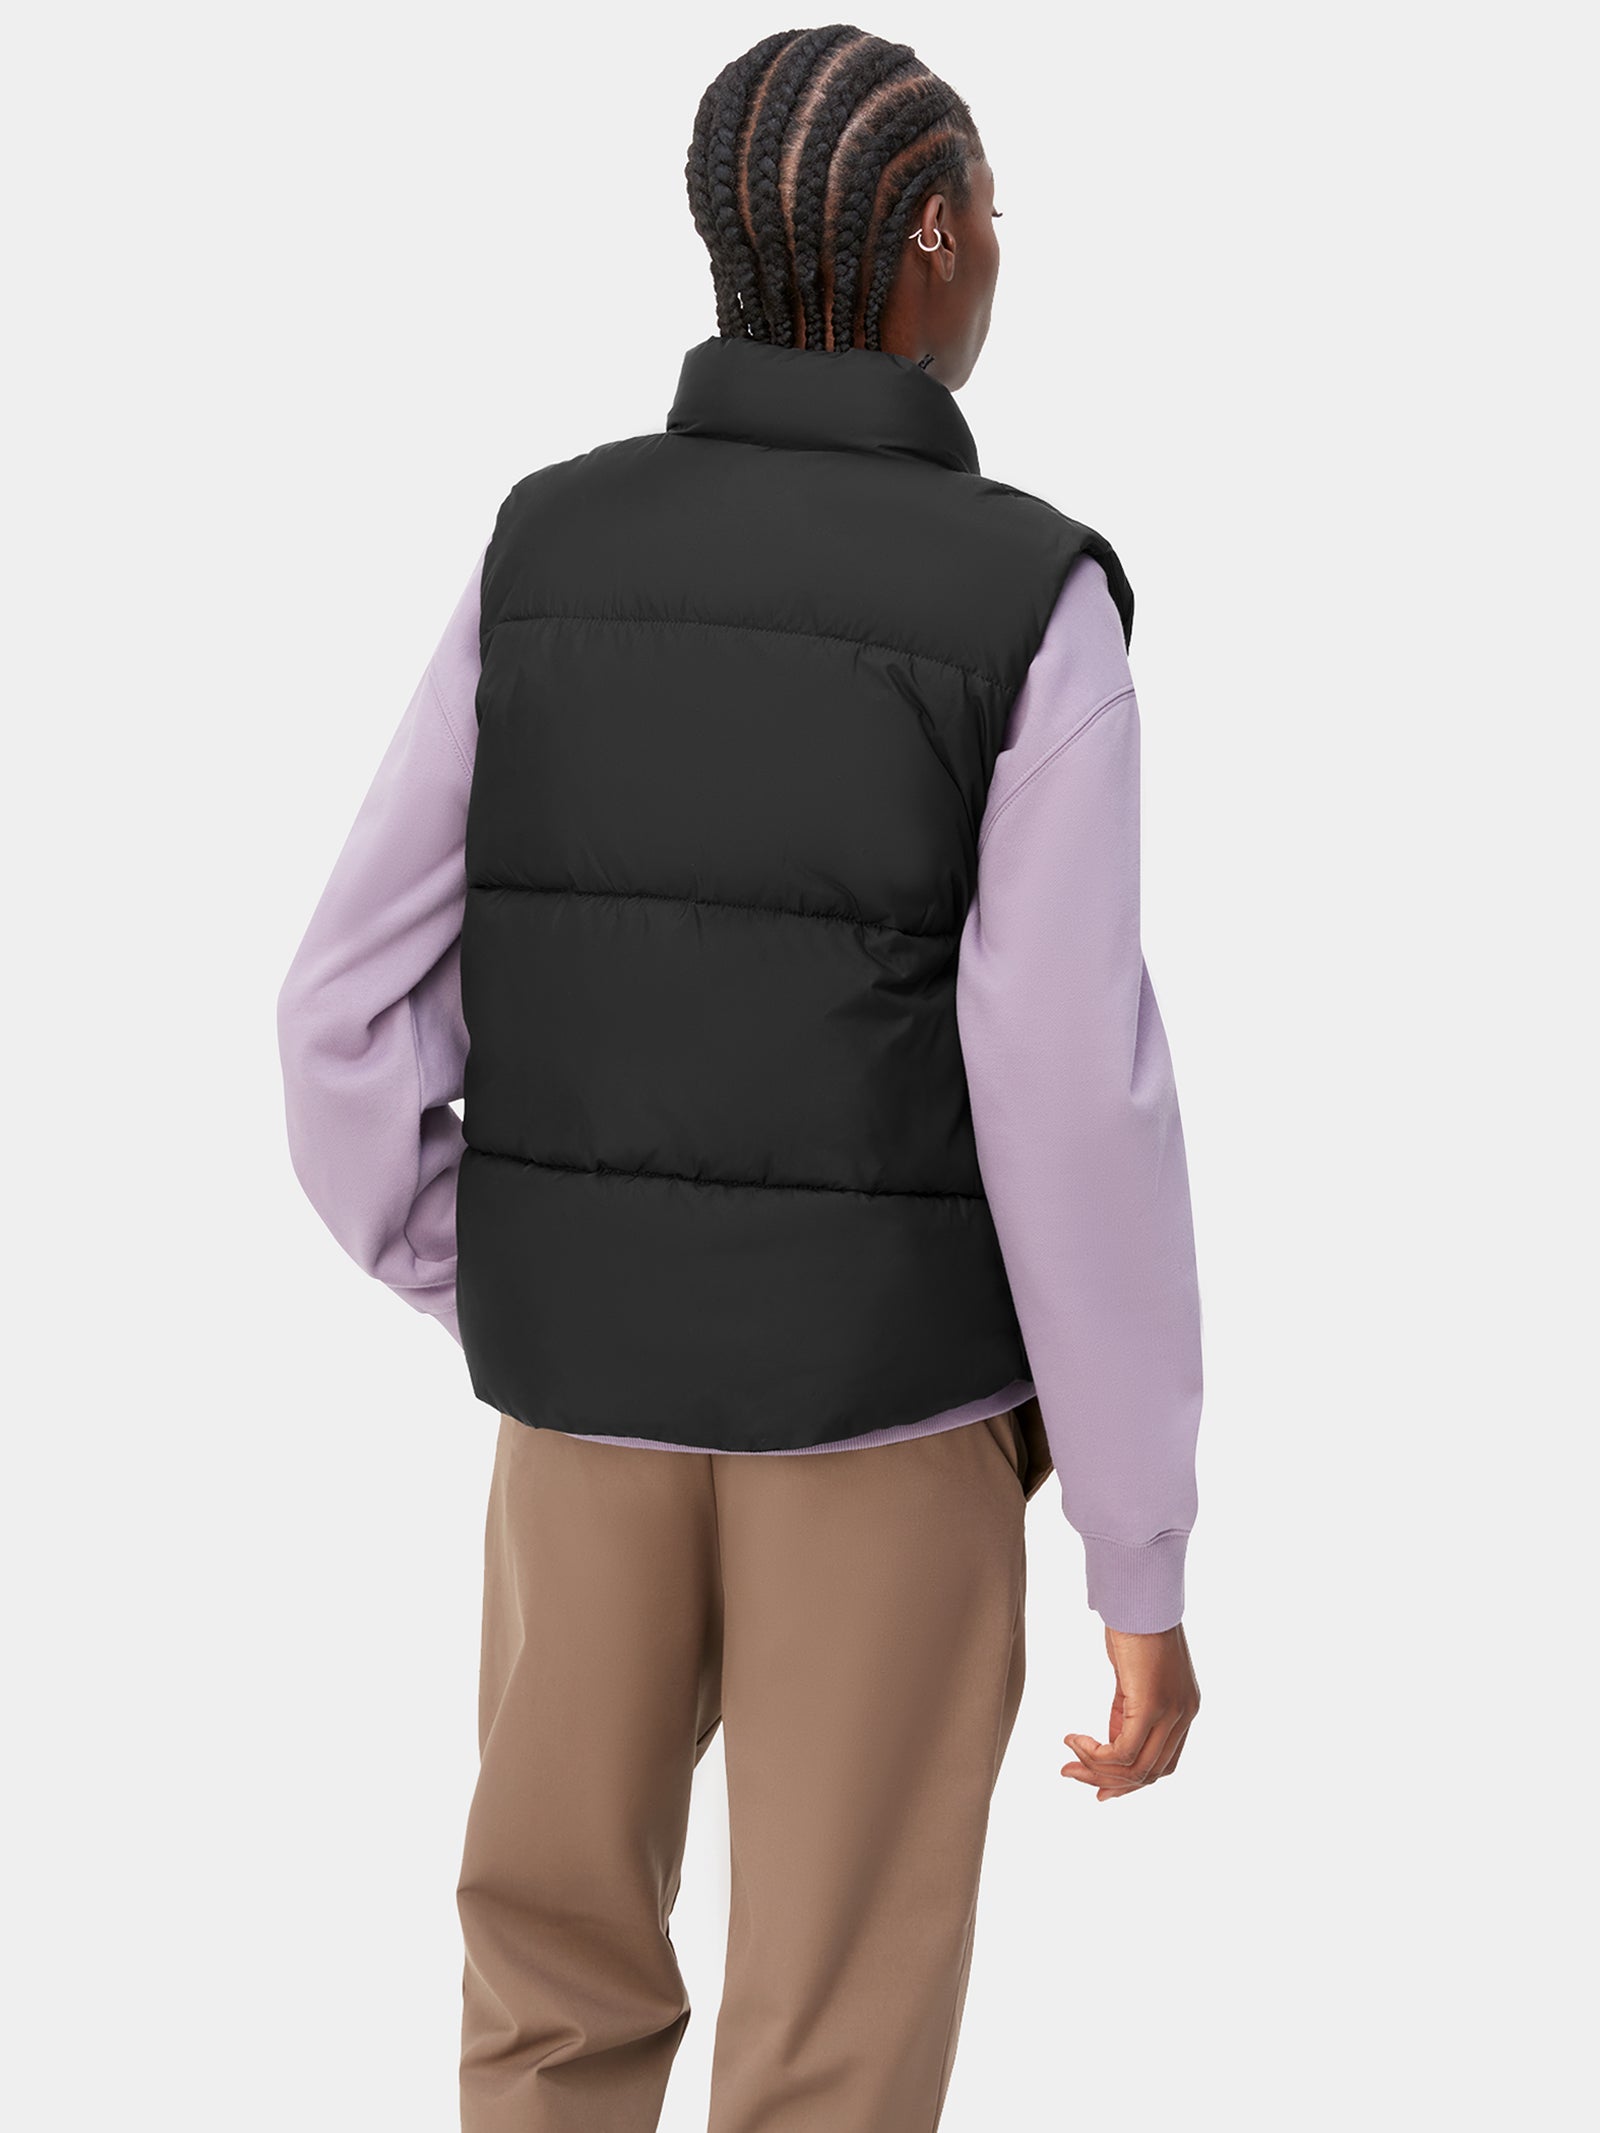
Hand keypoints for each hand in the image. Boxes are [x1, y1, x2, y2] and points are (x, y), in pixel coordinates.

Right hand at [1062, 1623, 1199, 1800]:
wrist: (1138, 1595)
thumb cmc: (1132, 1625)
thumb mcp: (1132, 1677)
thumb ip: (1128, 1711)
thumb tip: (1113, 1740)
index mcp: (1185, 1710)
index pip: (1163, 1764)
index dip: (1130, 1782)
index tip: (1099, 1787)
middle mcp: (1184, 1716)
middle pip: (1150, 1773)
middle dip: (1107, 1782)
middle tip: (1072, 1775)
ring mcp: (1172, 1712)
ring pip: (1135, 1768)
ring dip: (1096, 1770)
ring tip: (1067, 1762)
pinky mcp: (1151, 1706)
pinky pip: (1121, 1751)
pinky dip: (1094, 1753)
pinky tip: (1073, 1739)